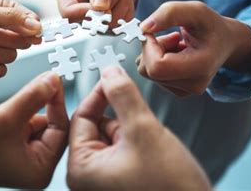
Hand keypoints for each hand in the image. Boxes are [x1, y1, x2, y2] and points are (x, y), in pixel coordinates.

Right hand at [0, 72, 68, 189]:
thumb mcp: (5, 117)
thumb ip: (33, 96)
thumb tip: (53, 80)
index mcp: (41, 169)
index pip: (62, 130)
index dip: (58, 103)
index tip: (54, 81)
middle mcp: (35, 165)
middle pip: (51, 125)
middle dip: (39, 106)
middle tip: (36, 84)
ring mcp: (23, 157)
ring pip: (36, 121)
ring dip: (24, 109)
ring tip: (6, 112)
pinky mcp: (12, 147)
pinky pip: (23, 123)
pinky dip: (16, 113)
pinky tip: (0, 116)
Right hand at [56, 0, 137, 26]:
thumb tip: (101, 7)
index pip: (69, 13)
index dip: (87, 12)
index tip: (104, 2)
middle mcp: (77, 11)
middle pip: (89, 23)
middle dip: (110, 6)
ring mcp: (93, 20)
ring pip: (107, 25)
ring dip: (121, 6)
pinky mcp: (109, 23)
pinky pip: (120, 24)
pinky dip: (127, 9)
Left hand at [67, 66, 210, 190]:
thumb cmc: (170, 188)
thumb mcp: (143, 131)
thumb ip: (124, 96)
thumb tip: (109, 71)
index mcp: (80, 169)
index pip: (81, 118)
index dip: (99, 95)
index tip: (114, 78)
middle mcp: (87, 177)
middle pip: (96, 127)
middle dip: (120, 117)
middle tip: (141, 119)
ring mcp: (103, 180)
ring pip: (111, 136)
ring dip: (131, 130)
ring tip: (152, 146)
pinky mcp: (119, 181)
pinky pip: (122, 149)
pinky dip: (137, 142)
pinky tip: (154, 153)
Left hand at [137, 1, 250, 95]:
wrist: (225, 42)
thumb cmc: (211, 25)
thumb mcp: (195, 10)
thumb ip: (169, 13)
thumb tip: (143, 28)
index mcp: (201, 67)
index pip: (157, 66)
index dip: (148, 47)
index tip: (155, 31)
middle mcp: (194, 85)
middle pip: (149, 70)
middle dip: (151, 49)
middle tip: (171, 36)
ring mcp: (185, 91)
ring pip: (147, 72)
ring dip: (154, 53)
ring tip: (176, 43)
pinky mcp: (177, 90)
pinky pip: (152, 75)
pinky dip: (156, 60)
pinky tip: (175, 53)